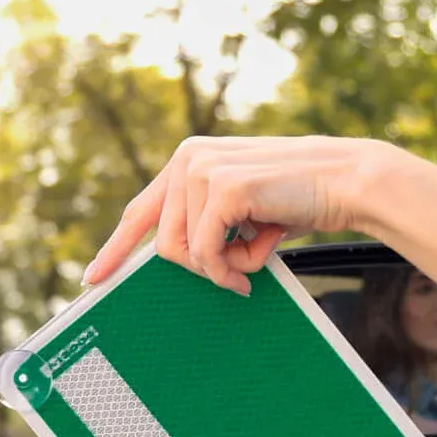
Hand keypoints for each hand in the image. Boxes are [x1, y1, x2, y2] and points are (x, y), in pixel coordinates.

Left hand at [81, 136, 387, 295]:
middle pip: (164, 245)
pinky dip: (235, 266)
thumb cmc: (297, 199)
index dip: (115, 249)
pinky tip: (262, 254)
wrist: (344, 181)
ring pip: (183, 253)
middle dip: (201, 269)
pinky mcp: (222, 187)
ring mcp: (202, 169)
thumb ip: (206, 224)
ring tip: (257, 254)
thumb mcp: (241, 211)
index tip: (92, 279)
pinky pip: (208, 254)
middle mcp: (187, 158)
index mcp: (188, 160)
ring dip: (222, 267)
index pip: (141, 212)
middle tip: (237, 274)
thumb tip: (178, 261)